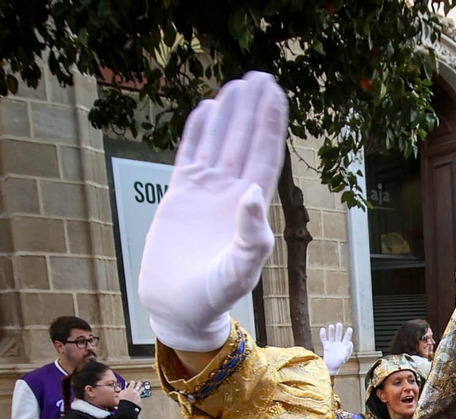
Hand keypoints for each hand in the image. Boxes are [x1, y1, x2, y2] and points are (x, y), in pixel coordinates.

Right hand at [117, 381, 143, 404]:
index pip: (132, 383)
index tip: (131, 382)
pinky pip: (140, 397)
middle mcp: (135, 391)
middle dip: (139, 383)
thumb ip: (123, 391)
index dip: (132, 382)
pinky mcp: (139, 399)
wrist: (127, 407)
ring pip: (142, 390)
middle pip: (139, 385)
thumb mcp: (121, 394)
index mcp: (130, 389)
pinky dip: (138, 396)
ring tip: (142, 388)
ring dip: (142, 388)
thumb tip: (125, 390)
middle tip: (139, 382)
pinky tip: (137, 397)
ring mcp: (138, 395)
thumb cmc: (123, 401)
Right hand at [138, 72, 287, 351]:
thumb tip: (255, 193)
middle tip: (261, 75)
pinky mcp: (181, 196)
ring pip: (220, 143)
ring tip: (237, 84)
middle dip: (253, 109)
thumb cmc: (214, 295)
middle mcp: (231, 194)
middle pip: (245, 141)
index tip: (275, 93)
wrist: (180, 306)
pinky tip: (206, 108)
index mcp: (250, 207)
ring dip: (229, 114)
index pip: (264, 155)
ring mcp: (206, 193)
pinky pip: (191, 155)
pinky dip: (198, 132)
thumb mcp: (238, 270)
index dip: (270, 123)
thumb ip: (251, 237)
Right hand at [319, 323, 353, 375]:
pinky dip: (323, 335)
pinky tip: (322, 329)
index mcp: (344, 346)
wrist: (331, 367)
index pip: (346, 338)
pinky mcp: (326, 346)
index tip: (350, 328)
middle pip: (338, 335)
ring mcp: (332, 344)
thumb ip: (348, 350)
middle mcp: (338, 344)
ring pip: (331, 336)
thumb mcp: (345, 357)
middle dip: (339, 330)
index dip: (348, 334)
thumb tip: (350, 343)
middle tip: (339, 324)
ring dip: (331, 331)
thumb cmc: (339, 363)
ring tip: (331, 326)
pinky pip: (324, 339)